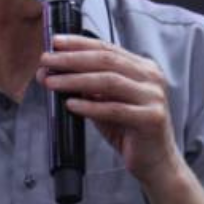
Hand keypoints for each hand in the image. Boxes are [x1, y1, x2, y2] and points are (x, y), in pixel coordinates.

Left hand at [38, 34, 182, 186]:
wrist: (156, 161)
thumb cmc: (129, 130)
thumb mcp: (107, 102)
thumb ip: (88, 86)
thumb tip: (53, 73)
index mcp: (142, 67)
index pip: (106, 48)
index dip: (79, 43)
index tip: (55, 42)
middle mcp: (151, 77)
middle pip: (106, 60)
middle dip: (72, 59)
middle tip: (46, 60)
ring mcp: (153, 97)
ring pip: (109, 81)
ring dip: (75, 80)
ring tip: (52, 82)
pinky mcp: (151, 119)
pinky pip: (115, 110)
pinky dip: (90, 106)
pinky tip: (71, 105)